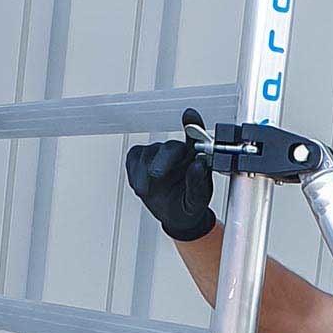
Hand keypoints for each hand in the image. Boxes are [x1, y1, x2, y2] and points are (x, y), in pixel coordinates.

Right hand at [125, 108, 214, 240]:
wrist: (175, 216)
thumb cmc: (189, 205)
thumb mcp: (197, 201)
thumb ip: (198, 183)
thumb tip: (198, 165)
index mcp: (196, 157)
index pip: (197, 138)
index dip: (194, 125)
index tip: (190, 116)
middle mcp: (178, 151)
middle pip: (170, 147)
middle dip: (162, 161)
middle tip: (156, 175)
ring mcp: (159, 152)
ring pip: (149, 154)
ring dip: (144, 174)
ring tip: (146, 191)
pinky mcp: (141, 157)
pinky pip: (134, 158)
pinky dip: (134, 173)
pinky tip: (140, 185)